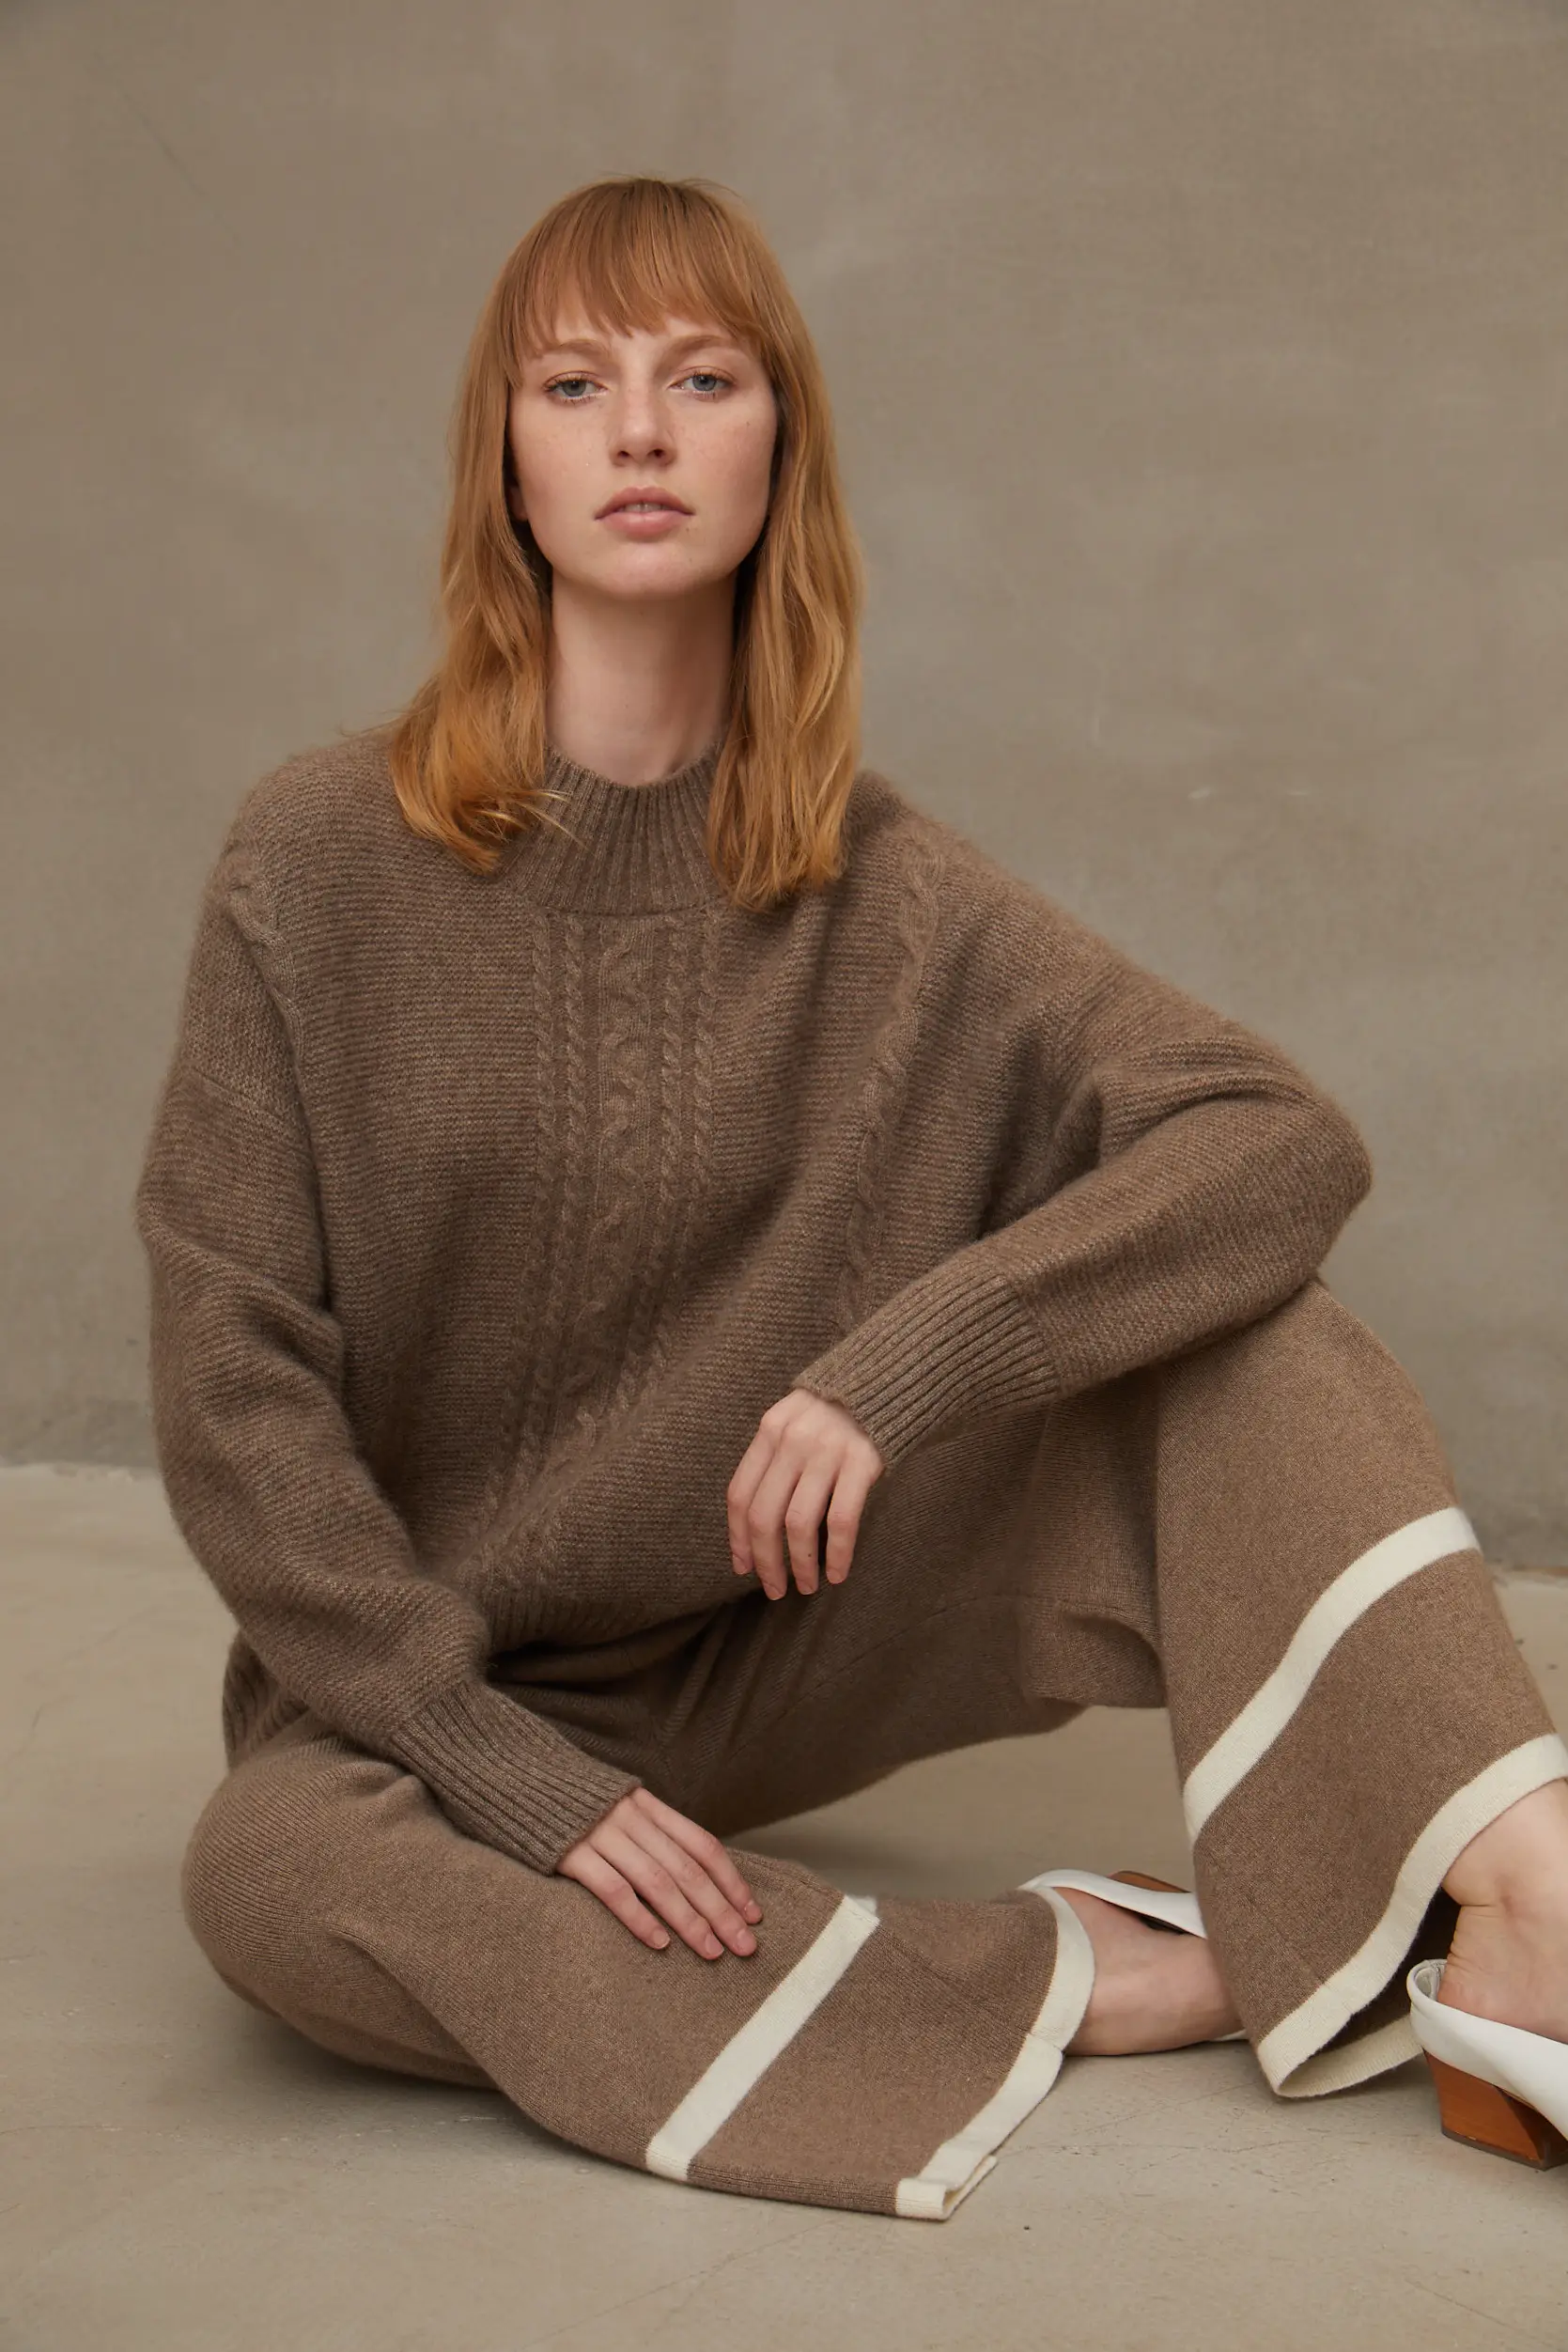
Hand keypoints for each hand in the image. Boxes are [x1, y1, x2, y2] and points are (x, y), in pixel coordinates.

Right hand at [556, 1787, 764, 1958]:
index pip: (702, 1846)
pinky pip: (612, 1888)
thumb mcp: (615, 1803)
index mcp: (648, 1806)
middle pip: (688, 1869)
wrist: (511, 1772)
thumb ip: (647, 1830)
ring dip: (690, 1920)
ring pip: (658, 1881)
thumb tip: (686, 1870)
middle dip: (721, 1910)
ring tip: (712, 1951)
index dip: (731, 1880)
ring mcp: (601, 1834)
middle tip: (745, 1946)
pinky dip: (639, 1917)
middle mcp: (632, 1818)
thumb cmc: (567, 1800)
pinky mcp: (570, 1853)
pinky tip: (659, 1943)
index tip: (753, 1914)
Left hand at [727, 1387, 884, 1598]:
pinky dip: (839, 1553)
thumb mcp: (795, 1420)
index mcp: (769, 1431)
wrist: (888, 1376)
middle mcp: (792, 1441)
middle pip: (765, 1516)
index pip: (740, 1494)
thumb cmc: (838, 1408)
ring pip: (799, 1524)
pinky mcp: (862, 1462)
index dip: (738, 1537)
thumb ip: (776, 1458)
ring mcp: (827, 1451)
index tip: (743, 1567)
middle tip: (773, 1589)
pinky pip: (843, 1520)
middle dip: (766, 1561)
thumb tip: (756, 1523)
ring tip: (805, 1586)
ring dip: (800, 1564)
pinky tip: (839, 1573)